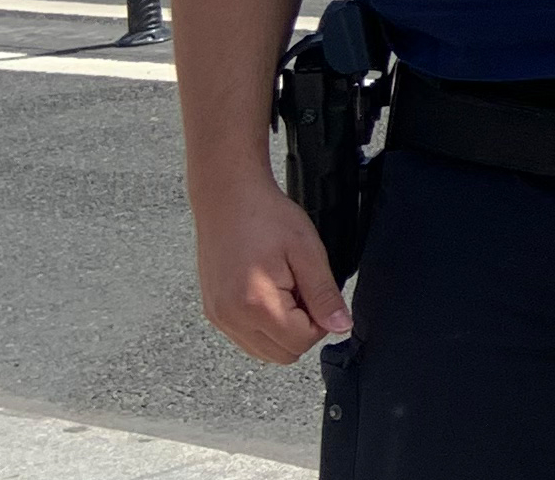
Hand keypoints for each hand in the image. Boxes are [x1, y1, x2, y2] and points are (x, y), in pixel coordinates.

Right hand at [190, 171, 349, 363]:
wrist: (227, 198)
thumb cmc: (266, 218)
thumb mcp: (307, 252)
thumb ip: (325, 295)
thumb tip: (341, 326)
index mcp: (255, 305)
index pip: (301, 342)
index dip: (320, 321)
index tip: (317, 292)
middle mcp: (230, 318)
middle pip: (282, 355)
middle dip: (301, 330)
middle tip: (302, 291)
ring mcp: (218, 317)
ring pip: (263, 351)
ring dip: (282, 330)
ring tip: (284, 289)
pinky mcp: (213, 312)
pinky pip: (245, 338)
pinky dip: (263, 325)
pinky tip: (268, 293)